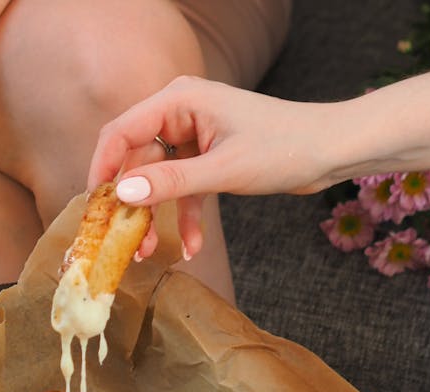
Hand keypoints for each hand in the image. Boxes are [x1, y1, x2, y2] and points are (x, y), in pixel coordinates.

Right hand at [87, 76, 339, 259]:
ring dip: (155, 216)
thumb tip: (124, 193)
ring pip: (157, 179)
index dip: (103, 169)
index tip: (95, 208)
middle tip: (122, 240)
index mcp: (179, 100)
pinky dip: (185, 216)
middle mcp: (179, 112)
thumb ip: (170, 182)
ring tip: (150, 253)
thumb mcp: (223, 170)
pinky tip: (192, 247)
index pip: (121, 132)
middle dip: (132, 203)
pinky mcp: (206, 156)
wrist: (333, 150)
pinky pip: (182, 187)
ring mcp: (192, 134)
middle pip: (136, 160)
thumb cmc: (286, 147)